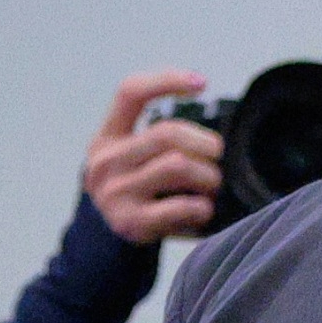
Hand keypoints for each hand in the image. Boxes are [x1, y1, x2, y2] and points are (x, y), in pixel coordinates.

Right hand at [86, 69, 222, 243]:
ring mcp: (115, 193)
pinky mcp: (131, 222)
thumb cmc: (133, 190)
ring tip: (212, 184)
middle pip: (167, 133)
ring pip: (178, 166)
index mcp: (106, 137)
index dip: (167, 80)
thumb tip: (205, 108)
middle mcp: (105, 162)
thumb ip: (155, 135)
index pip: (130, 93)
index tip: (202, 83)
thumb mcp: (129, 156)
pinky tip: (204, 209)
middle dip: (205, 142)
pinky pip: (180, 206)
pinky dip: (202, 207)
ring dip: (208, 175)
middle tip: (217, 156)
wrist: (104, 243)